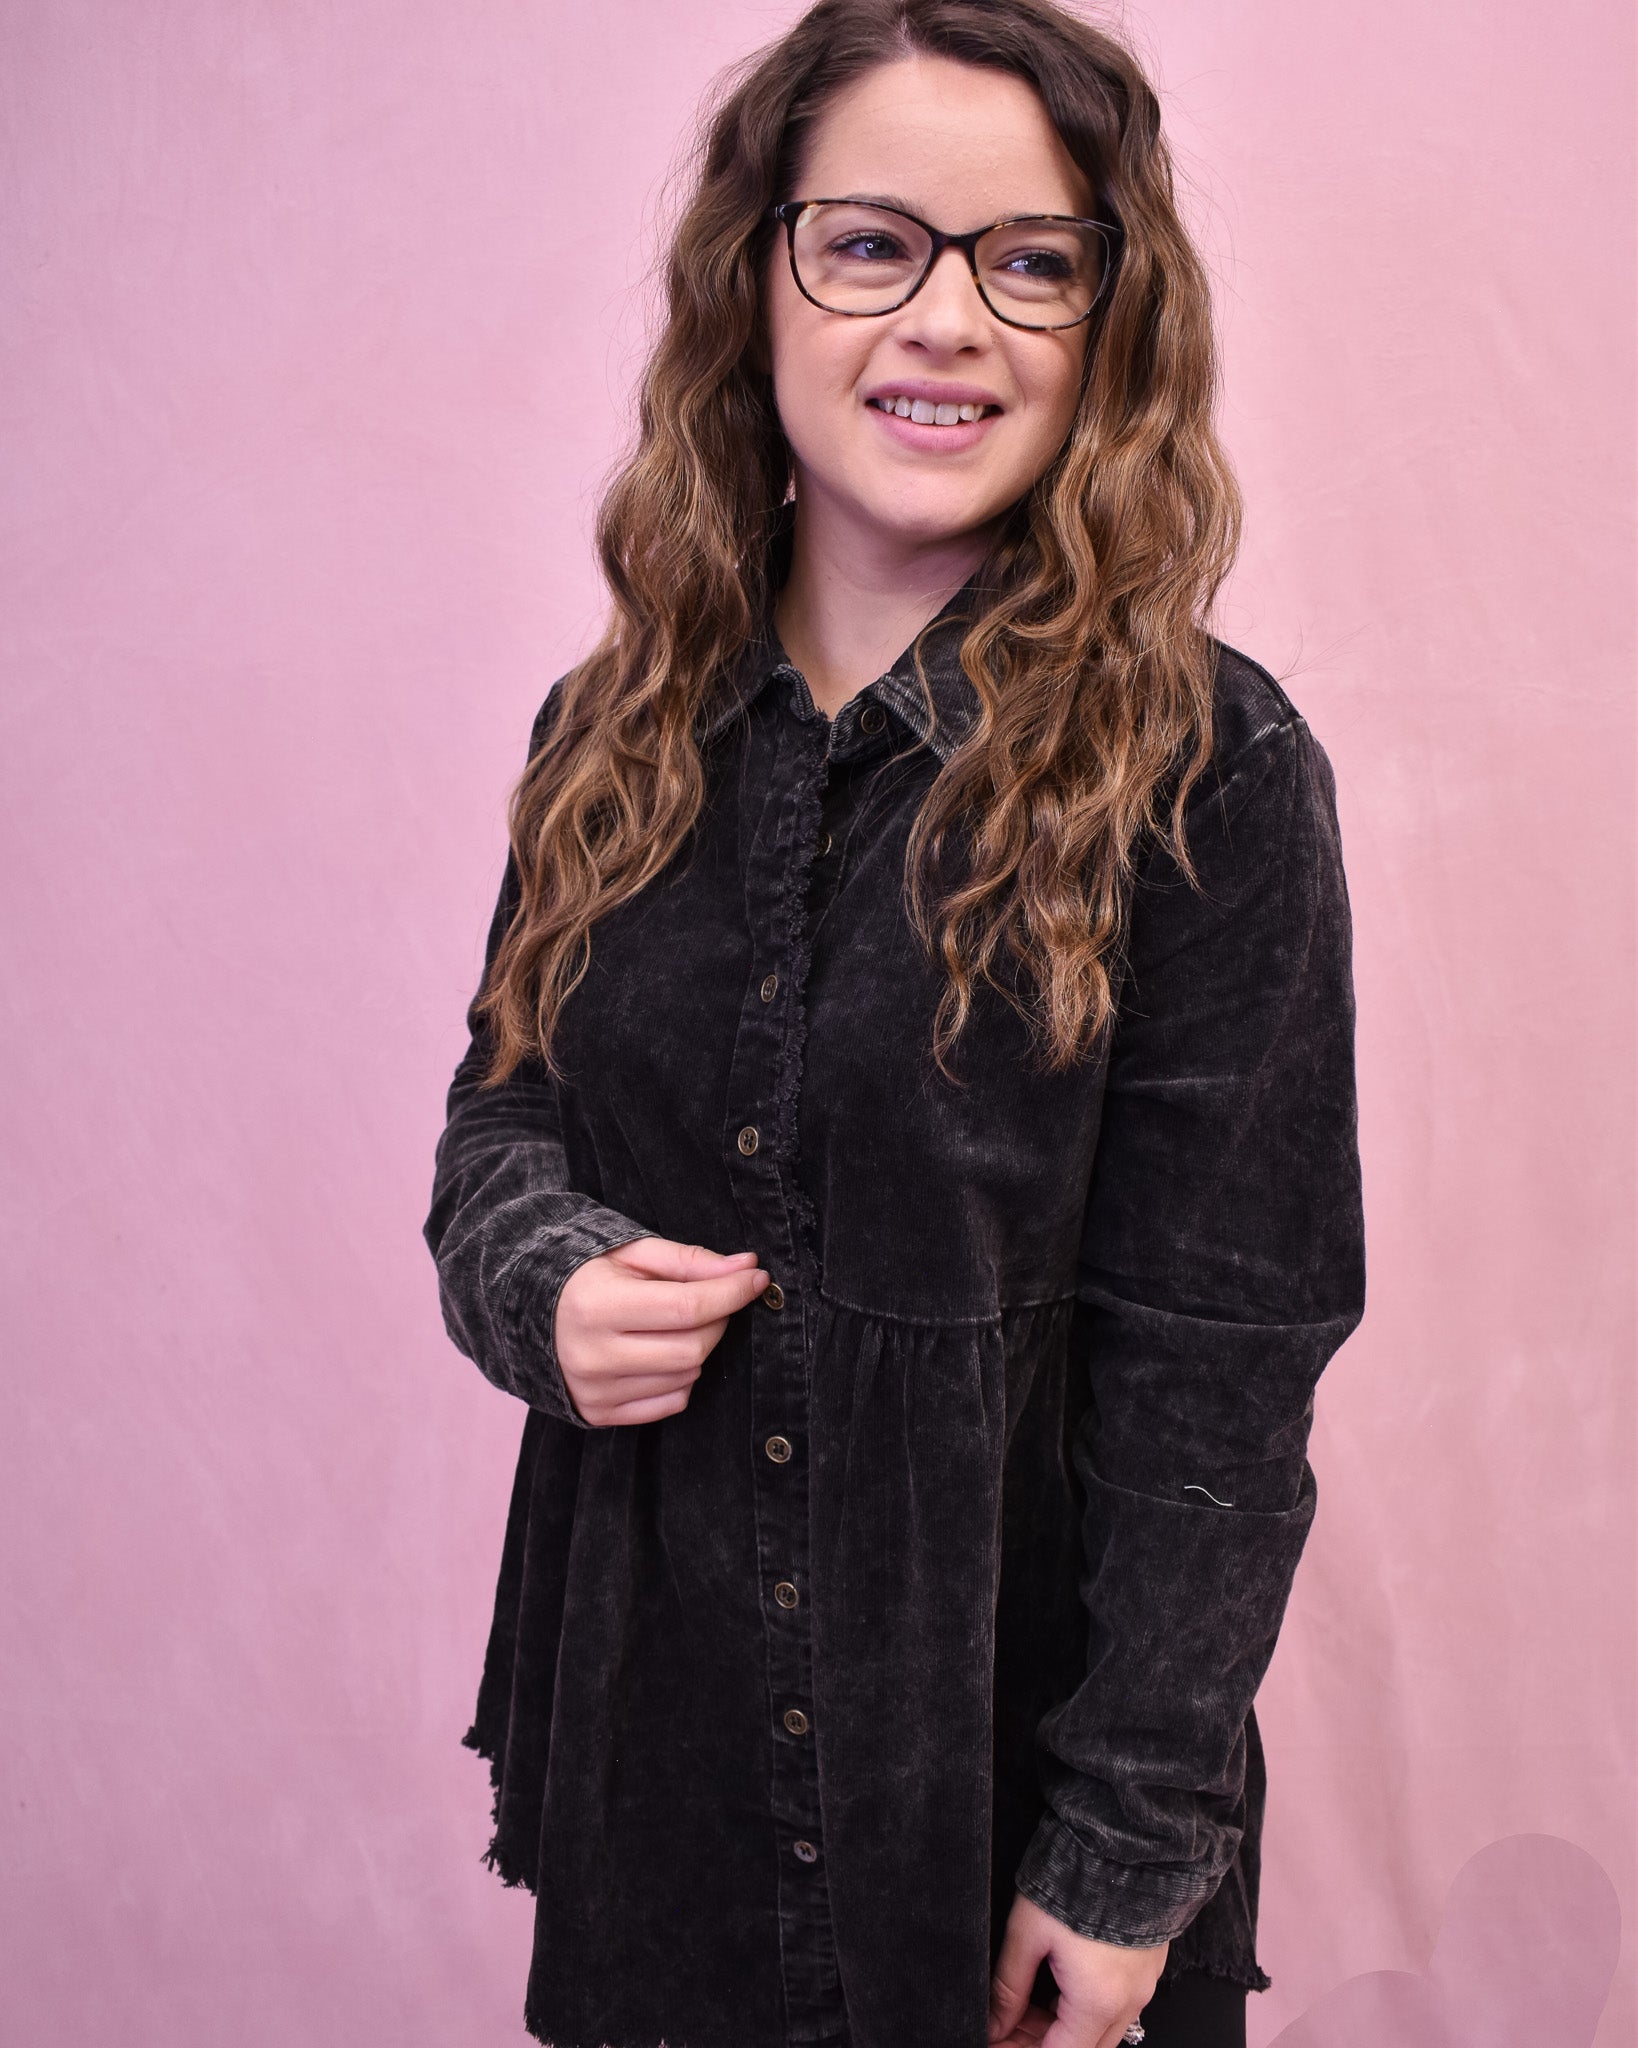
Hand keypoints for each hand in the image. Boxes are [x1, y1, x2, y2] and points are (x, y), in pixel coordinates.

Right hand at [553, 1236, 768, 1426]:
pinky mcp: (599, 1413)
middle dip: (717, 1320)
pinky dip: (680, 1378)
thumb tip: (748, 1267)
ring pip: (686, 1377)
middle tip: (712, 1300)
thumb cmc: (588, 1275)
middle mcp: (593, 1355)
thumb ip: (690, 1261)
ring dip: (698, 1349)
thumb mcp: (633, 1253)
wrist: (525, 1312)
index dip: (731, 1293)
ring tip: (676, 1324)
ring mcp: (595, 1390)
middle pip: (692, 1348)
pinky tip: (661, 1353)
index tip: (756, 1278)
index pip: (687, 1308)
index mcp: (598, 1306)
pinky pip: (670, 1403)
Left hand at [989, 1892, 1166, 2047]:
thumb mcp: (1027, 1932)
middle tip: (1007, 2026)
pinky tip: (1059, 1986)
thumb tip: (993, 2025)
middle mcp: (1129, 2003)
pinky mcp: (1148, 1964)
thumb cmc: (1077, 1879)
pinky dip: (1087, 2006)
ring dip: (1065, 2027)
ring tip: (1027, 2005)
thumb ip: (1008, 1987)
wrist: (1126, 1839)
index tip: (998, 2042)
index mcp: (1097, 2002)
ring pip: (1102, 2030)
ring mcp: (1144, 1984)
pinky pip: (1119, 2005)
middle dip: (1042, 2043)